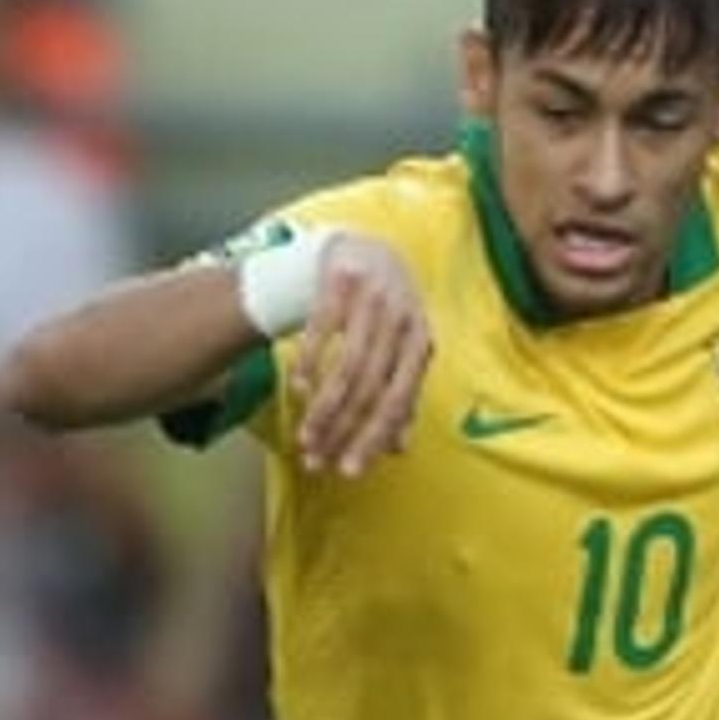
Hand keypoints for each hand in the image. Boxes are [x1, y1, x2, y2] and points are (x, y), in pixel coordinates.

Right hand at [290, 234, 430, 477]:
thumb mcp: (400, 350)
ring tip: (305, 435)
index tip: (348, 470)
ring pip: (347, 366)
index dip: (372, 439)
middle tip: (316, 460)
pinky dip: (309, 362)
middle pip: (370, 388)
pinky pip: (322, 328)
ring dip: (323, 408)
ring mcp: (373, 299)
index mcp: (420, 344)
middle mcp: (402, 321)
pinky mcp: (341, 281)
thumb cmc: (385, 311)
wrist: (365, 249)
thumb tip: (399, 448)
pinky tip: (298, 388)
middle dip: (341, 431)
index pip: (398, 401)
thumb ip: (400, 394)